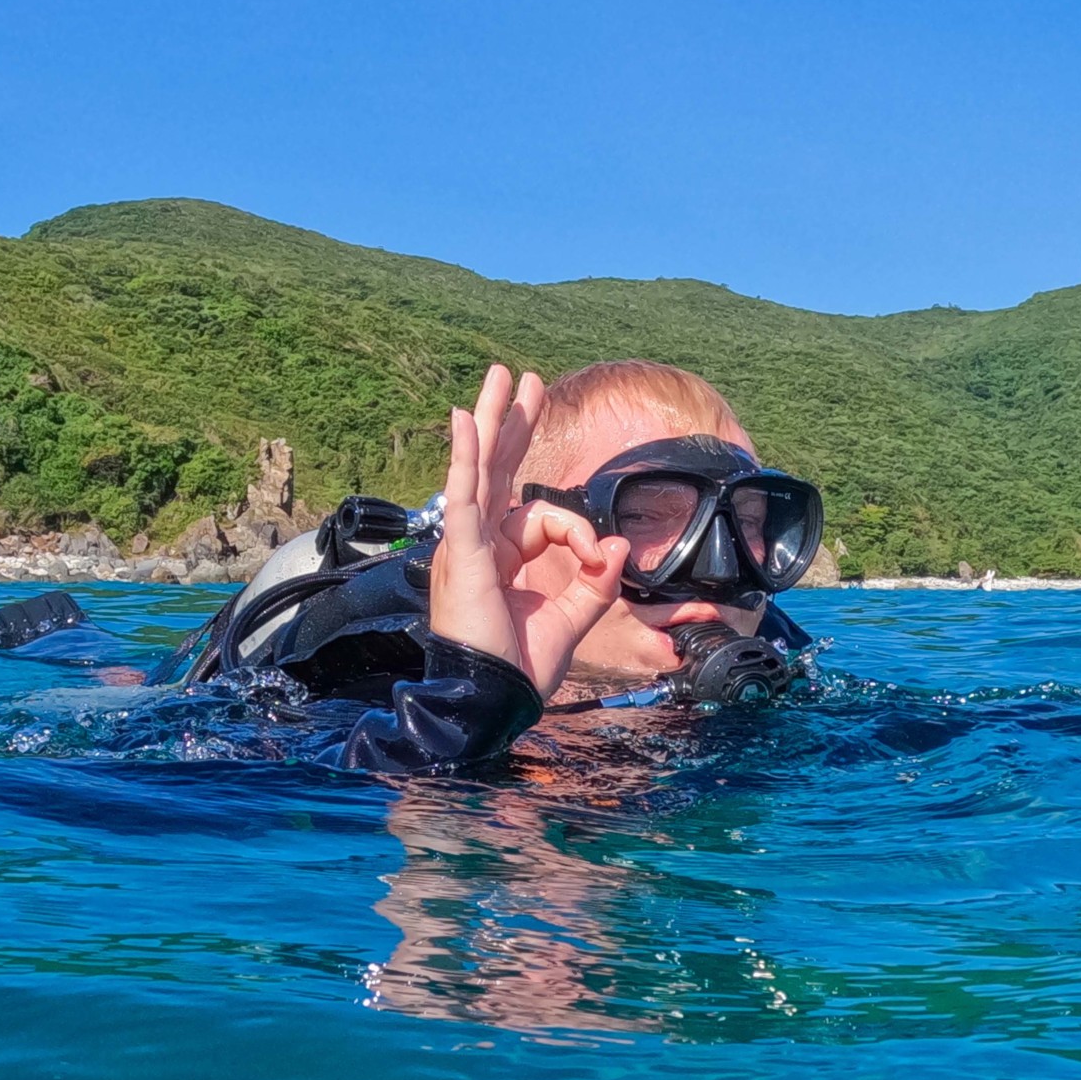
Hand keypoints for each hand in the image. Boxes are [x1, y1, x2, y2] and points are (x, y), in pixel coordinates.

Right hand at [430, 364, 628, 697]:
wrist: (492, 702)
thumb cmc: (520, 668)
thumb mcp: (572, 618)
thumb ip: (597, 581)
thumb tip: (620, 545)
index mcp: (500, 559)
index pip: (540, 517)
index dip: (578, 529)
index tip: (600, 555)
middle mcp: (478, 545)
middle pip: (497, 471)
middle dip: (514, 423)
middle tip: (524, 380)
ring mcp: (465, 545)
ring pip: (481, 469)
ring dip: (493, 420)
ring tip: (501, 377)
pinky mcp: (460, 552)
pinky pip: (465, 494)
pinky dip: (466, 456)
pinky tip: (468, 420)